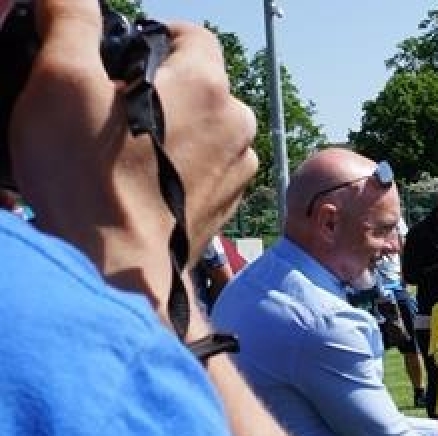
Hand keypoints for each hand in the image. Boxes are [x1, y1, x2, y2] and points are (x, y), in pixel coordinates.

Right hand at [13, 1, 257, 321]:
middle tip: (110, 107)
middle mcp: (237, 126)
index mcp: (208, 86)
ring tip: (122, 149)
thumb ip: (70, 21)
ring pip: (205, 129)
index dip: (154, 38)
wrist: (113, 268)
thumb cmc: (87, 176)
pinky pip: (206, 169)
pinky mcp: (228, 208)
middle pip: (201, 84)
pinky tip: (139, 181)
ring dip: (172, 129)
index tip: (120, 56)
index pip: (193, 36)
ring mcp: (238, 172)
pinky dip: (179, 166)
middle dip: (161, 87)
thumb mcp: (59, 79)